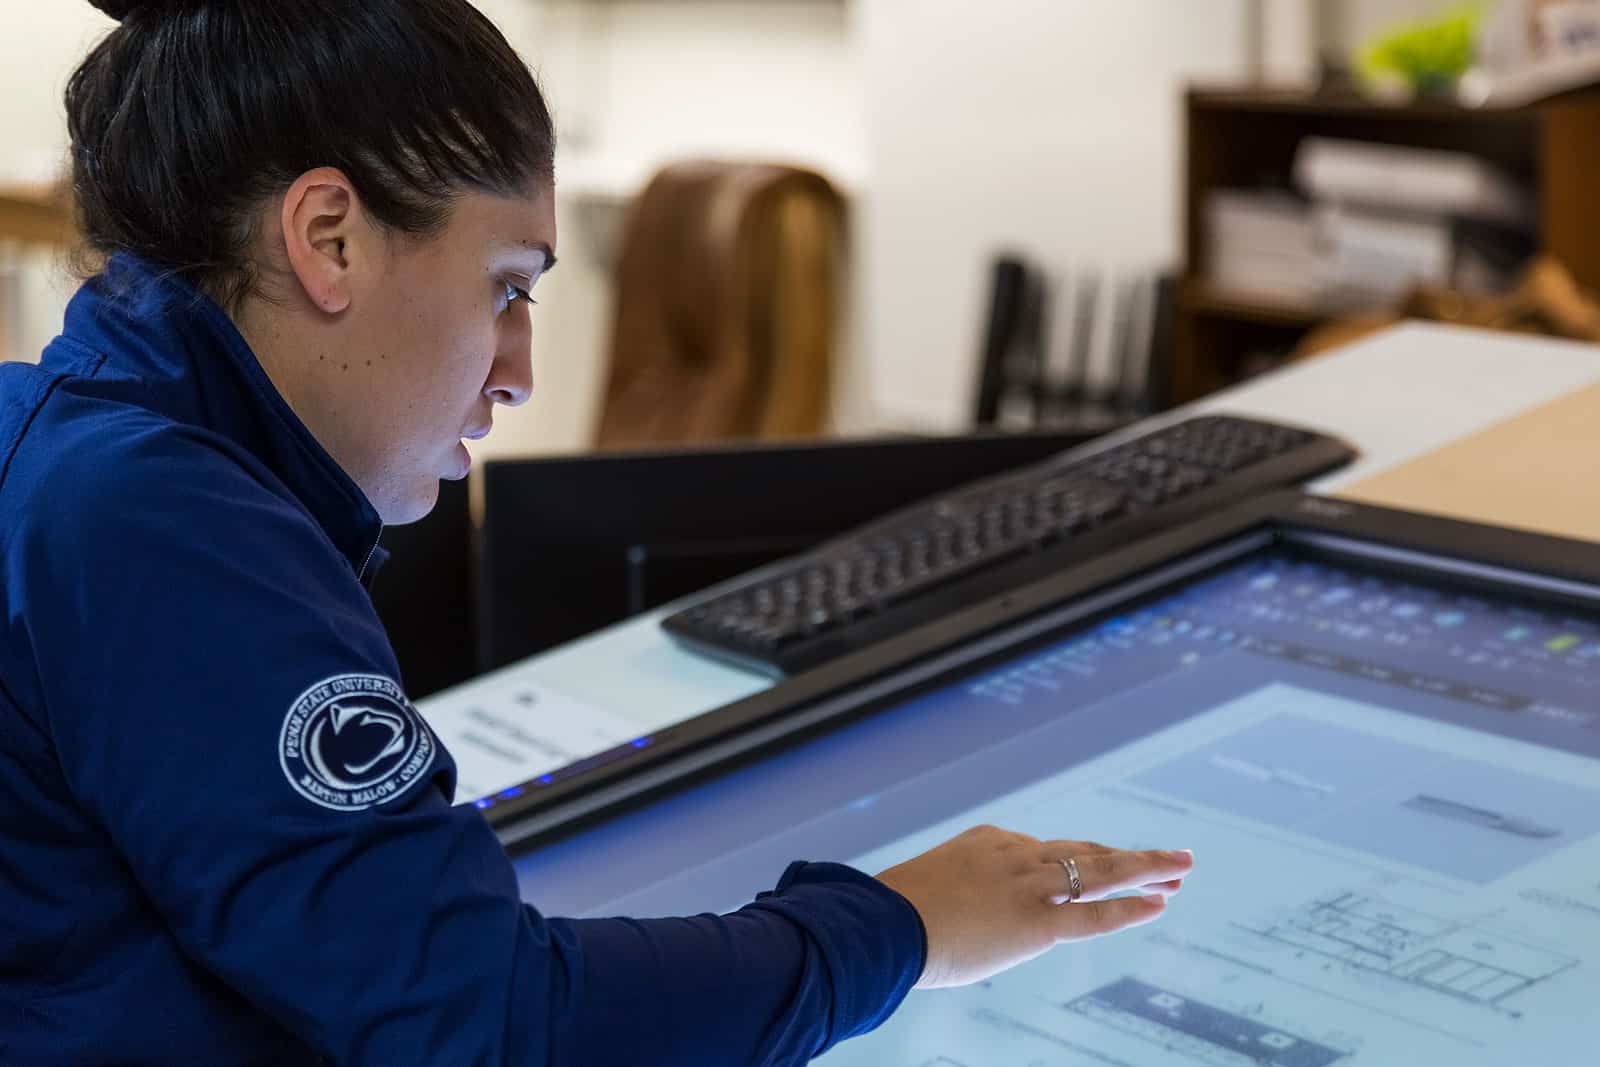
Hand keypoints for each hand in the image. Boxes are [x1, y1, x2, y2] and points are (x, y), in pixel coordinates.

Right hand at [874, 824, 1192, 988]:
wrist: (882, 924)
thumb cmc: (892, 915)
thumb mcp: (927, 890)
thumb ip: (957, 894)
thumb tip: (961, 919)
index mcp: (988, 841)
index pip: (1044, 850)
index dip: (1077, 864)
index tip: (1099, 866)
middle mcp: (1016, 854)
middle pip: (1084, 850)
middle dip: (1128, 856)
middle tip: (1168, 856)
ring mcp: (1029, 885)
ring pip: (1101, 871)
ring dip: (1145, 869)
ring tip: (1180, 869)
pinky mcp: (1037, 922)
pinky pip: (1094, 915)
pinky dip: (1130, 908)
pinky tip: (1159, 904)